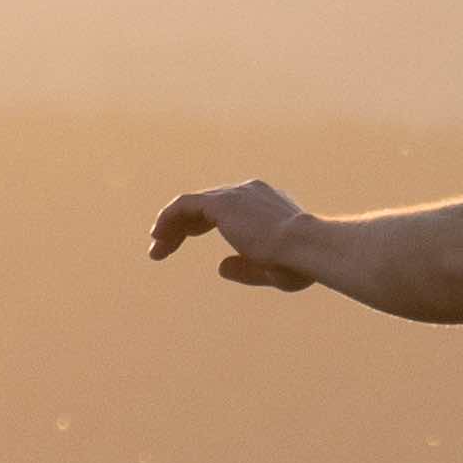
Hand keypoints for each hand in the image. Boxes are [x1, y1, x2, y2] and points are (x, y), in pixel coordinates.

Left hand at [148, 180, 318, 288]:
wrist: (306, 247)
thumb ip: (246, 268)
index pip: (225, 208)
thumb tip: (220, 267)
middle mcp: (249, 192)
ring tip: (155, 249)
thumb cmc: (299, 263)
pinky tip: (158, 237)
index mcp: (266, 203)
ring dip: (169, 226)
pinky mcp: (221, 203)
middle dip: (180, 226)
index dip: (200, 224)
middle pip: (205, 204)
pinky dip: (168, 219)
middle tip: (161, 249)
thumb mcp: (270, 270)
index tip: (182, 243)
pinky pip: (184, 205)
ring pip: (191, 205)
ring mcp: (235, 194)